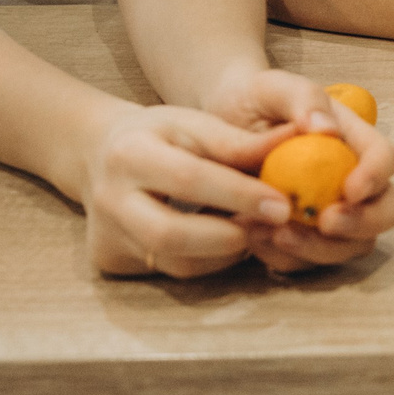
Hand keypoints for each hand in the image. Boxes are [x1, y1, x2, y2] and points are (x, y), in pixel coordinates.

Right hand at [79, 102, 309, 278]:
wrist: (95, 154)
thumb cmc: (156, 134)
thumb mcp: (191, 123)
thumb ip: (239, 141)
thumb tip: (298, 141)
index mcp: (128, 153)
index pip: (188, 179)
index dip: (239, 195)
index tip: (283, 205)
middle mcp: (107, 199)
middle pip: (170, 235)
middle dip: (230, 237)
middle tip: (273, 229)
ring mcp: (105, 236)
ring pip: (175, 263)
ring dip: (225, 253)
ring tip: (254, 231)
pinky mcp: (110, 262)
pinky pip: (170, 270)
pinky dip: (207, 260)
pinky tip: (226, 242)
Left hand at [199, 67, 393, 273]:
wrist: (219, 127)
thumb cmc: (255, 100)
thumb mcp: (273, 86)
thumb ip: (303, 98)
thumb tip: (325, 128)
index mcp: (354, 140)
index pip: (385, 159)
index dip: (376, 177)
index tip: (349, 190)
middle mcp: (351, 180)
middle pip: (388, 210)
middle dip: (364, 223)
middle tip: (324, 223)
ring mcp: (331, 212)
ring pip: (353, 245)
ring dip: (320, 249)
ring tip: (272, 233)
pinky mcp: (304, 238)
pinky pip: (309, 262)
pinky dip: (286, 258)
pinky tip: (254, 239)